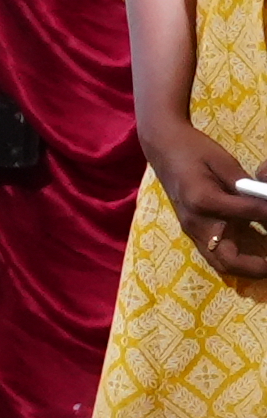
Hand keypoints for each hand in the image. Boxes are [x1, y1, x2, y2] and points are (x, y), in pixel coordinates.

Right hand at [146, 126, 266, 288]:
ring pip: (219, 263)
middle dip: (256, 268)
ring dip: (245, 269)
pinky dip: (235, 260)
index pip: (246, 214)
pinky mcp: (193, 230)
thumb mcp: (223, 161)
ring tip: (266, 265)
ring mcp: (192, 229)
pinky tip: (253, 255)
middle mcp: (196, 222)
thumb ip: (245, 184)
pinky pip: (214, 254)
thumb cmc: (193, 150)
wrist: (163, 148)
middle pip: (227, 259)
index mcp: (203, 200)